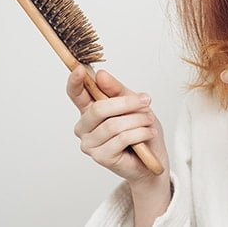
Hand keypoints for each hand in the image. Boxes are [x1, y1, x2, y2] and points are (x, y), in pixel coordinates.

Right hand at [67, 66, 169, 186]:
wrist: (153, 159)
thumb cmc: (142, 129)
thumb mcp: (133, 104)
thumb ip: (117, 90)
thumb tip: (100, 75)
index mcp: (89, 110)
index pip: (76, 94)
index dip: (75, 82)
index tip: (80, 69)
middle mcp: (85, 127)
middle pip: (99, 109)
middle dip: (126, 103)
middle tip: (146, 101)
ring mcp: (90, 144)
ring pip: (113, 125)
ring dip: (137, 120)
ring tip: (150, 121)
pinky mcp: (100, 157)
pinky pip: (121, 139)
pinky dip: (140, 133)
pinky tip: (149, 133)